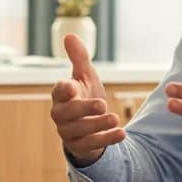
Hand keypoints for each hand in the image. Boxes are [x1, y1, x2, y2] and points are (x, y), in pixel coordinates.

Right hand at [50, 33, 125, 166]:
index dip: (64, 89)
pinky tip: (122, 133)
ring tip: (115, 118)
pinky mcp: (80, 146)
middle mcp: (60, 114)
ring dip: (98, 125)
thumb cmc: (85, 96)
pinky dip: (107, 139)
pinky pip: (91, 145)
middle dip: (84, 109)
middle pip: (66, 113)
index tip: (72, 86)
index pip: (59, 91)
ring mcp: (68, 132)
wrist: (91, 125)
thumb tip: (69, 35)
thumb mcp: (85, 76)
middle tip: (102, 104)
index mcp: (61, 95)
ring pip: (79, 131)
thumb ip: (79, 57)